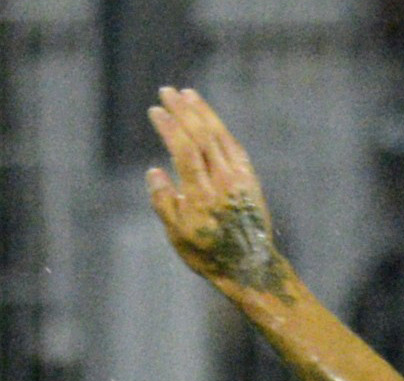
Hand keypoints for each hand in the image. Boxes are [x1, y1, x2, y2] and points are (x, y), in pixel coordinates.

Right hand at [145, 88, 290, 296]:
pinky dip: (219, 129)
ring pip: (219, 137)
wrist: (249, 266)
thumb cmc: (207, 254)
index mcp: (200, 197)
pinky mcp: (250, 179)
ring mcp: (238, 179)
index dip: (170, 127)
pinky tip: (209, 119)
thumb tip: (154, 170)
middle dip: (183, 111)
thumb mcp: (177, 236)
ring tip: (187, 94)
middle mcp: (221, 183)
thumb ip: (164, 202)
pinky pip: (234, 146)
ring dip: (202, 113)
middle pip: (202, 137)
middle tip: (167, 92)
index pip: (184, 151)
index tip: (156, 110)